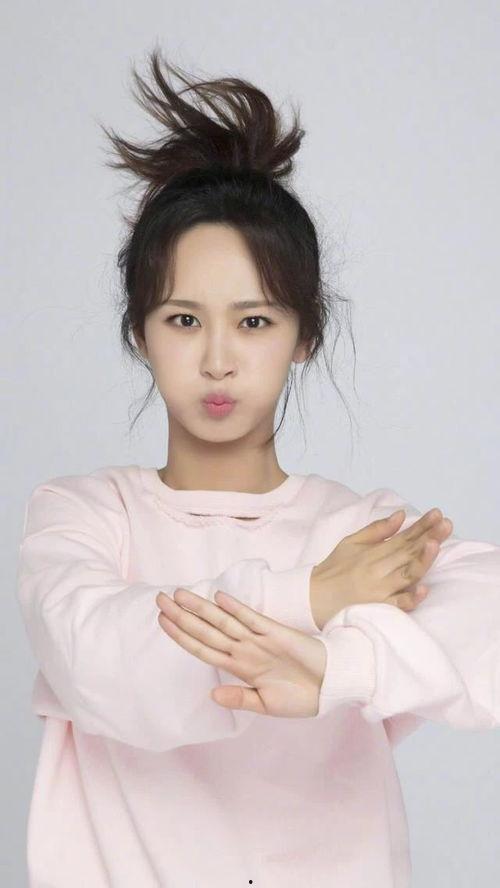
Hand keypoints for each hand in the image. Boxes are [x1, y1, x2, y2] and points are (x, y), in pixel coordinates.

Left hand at [156, 588, 326, 717]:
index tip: (162, 622)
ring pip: (223, 622)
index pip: (203, 649)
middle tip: (158, 599)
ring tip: (179, 594)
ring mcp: (258, 640)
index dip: (182, 636)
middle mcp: (244, 651)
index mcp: (240, 668)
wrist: (331, 686)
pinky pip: (253, 619)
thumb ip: (241, 699)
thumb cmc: (301, 697)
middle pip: (206, 631)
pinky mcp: (276, 633)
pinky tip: (220, 598)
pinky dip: (237, 609)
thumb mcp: (267, 705)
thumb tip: (211, 695)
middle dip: (182, 616)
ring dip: (201, 608)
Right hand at [310, 507, 453, 628]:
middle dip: (429, 537)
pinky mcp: (377, 609)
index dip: (421, 525)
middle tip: (447, 524)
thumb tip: (401, 515)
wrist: (313, 597)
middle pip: (407, 552)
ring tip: (435, 545)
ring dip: (421, 560)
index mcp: (373, 553)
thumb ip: (377, 530)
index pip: (402, 537)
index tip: (437, 514)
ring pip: (405, 574)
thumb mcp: (351, 543)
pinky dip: (409, 598)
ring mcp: (379, 590)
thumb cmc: (334, 570)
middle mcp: (377, 569)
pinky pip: (396, 605)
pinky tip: (423, 590)